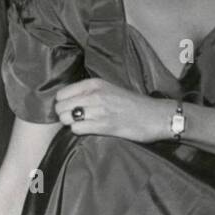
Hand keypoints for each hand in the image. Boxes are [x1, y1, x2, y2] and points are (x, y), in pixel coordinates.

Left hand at [54, 79, 170, 143]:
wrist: (154, 115)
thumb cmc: (131, 104)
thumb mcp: (108, 89)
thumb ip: (88, 92)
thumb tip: (67, 102)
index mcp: (94, 84)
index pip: (62, 94)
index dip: (63, 103)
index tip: (70, 109)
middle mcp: (94, 94)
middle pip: (60, 107)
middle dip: (64, 115)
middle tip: (75, 119)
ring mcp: (98, 110)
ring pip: (66, 118)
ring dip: (71, 124)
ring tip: (83, 124)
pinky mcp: (102, 126)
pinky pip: (76, 129)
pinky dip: (80, 131)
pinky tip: (90, 130)